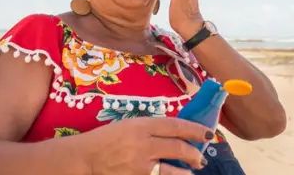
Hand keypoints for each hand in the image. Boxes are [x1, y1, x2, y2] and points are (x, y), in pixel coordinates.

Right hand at [87, 116, 212, 174]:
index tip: (208, 134)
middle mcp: (144, 145)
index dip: (196, 130)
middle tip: (200, 157)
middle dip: (195, 153)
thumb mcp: (131, 124)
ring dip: (187, 172)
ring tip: (192, 171)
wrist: (85, 158)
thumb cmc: (108, 138)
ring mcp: (141, 166)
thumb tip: (178, 132)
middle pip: (179, 148)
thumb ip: (153, 128)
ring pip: (173, 171)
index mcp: (143, 126)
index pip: (177, 126)